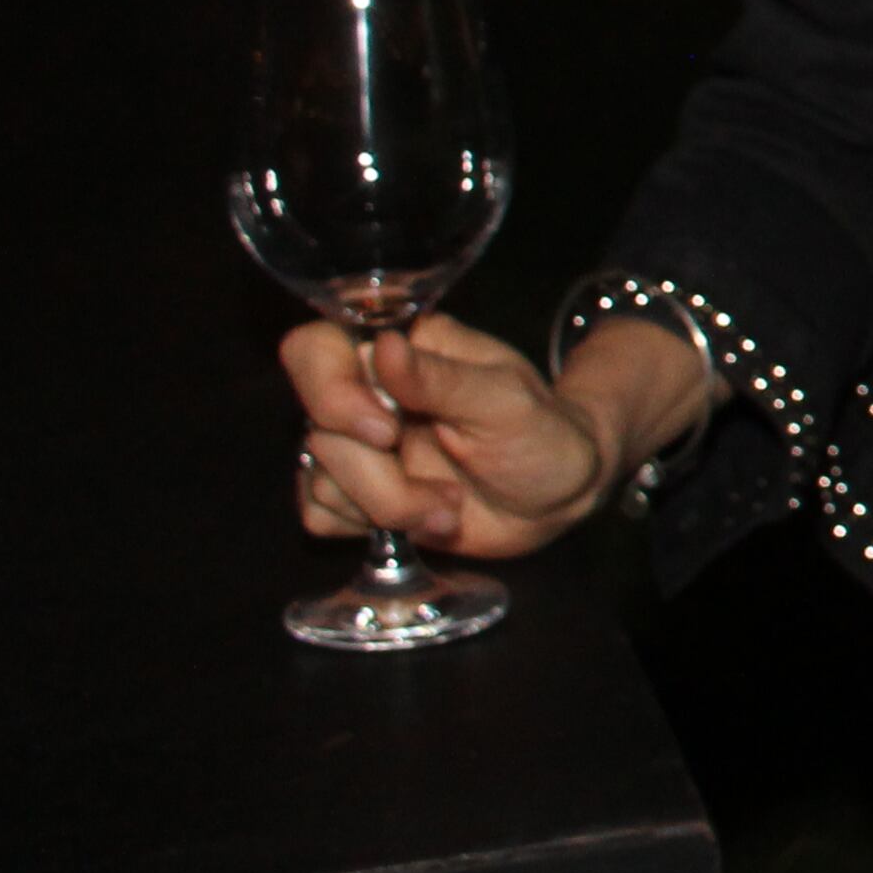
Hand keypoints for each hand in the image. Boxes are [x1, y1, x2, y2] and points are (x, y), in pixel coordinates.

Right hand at [283, 314, 656, 557]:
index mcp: (401, 351)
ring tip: (451, 505)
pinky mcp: (353, 494)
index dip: (330, 391)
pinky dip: (371, 526)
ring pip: (320, 480)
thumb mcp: (505, 401)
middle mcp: (367, 394)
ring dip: (390, 506)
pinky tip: (427, 519)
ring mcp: (357, 446)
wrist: (558, 498)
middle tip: (447, 492)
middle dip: (381, 476)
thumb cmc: (543, 434)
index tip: (386, 430)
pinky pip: (320, 515)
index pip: (314, 350)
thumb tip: (383, 346)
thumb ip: (440, 377)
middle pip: (319, 431)